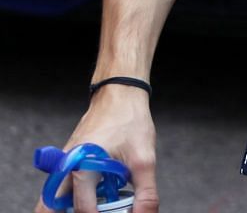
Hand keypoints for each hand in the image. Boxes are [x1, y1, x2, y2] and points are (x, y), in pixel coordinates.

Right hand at [36, 85, 157, 212]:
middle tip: (97, 210)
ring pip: (51, 202)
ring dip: (68, 208)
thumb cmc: (129, 121)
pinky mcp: (64, 165)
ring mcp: (60, 167)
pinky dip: (69, 202)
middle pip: (52, 208)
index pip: (84, 210)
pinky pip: (58, 191)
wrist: (119, 95)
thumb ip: (145, 193)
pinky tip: (92, 202)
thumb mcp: (144, 160)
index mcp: (81, 167)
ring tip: (96, 206)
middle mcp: (63, 169)